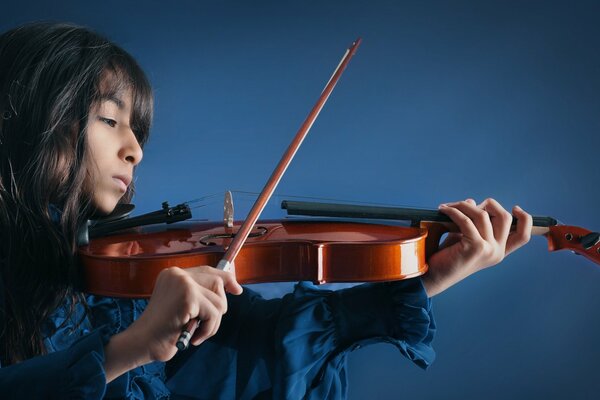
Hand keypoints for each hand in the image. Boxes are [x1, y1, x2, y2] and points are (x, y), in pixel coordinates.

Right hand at [124, 266, 242, 364]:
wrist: (142, 343)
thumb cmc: (162, 330)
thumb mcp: (183, 307)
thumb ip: (202, 295)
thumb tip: (235, 288)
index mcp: (174, 274)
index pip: (208, 270)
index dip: (226, 278)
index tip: (237, 290)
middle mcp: (178, 274)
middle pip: (218, 282)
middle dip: (218, 307)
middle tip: (205, 324)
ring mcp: (183, 284)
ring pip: (219, 301)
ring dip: (212, 323)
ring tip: (195, 332)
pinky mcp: (188, 297)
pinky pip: (214, 314)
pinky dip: (208, 329)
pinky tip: (192, 336)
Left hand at [422, 198, 531, 296]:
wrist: (432, 275)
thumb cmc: (447, 256)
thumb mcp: (464, 236)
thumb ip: (472, 221)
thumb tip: (472, 201)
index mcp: (499, 251)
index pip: (523, 235)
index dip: (525, 219)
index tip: (514, 208)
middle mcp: (497, 252)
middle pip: (505, 218)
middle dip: (488, 204)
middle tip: (466, 204)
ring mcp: (488, 250)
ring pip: (482, 215)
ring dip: (463, 206)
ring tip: (448, 207)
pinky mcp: (475, 247)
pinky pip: (466, 220)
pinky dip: (453, 212)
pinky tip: (443, 210)